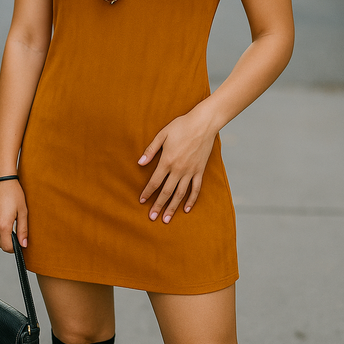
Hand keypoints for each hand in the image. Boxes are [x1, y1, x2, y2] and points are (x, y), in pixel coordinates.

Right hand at [0, 177, 27, 251]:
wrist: (2, 180)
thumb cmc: (14, 193)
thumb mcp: (23, 211)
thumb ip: (23, 230)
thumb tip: (23, 244)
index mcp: (3, 225)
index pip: (7, 247)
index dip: (15, 248)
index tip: (21, 244)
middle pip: (0, 245)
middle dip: (9, 244)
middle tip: (17, 237)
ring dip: (0, 240)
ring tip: (9, 233)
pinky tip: (0, 230)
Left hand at [138, 106, 216, 222]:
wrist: (203, 123)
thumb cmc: (181, 126)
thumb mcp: (162, 135)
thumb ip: (151, 150)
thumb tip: (140, 163)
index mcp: (167, 160)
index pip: (154, 181)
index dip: (147, 192)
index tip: (142, 201)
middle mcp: (178, 169)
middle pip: (166, 192)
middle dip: (158, 205)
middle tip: (152, 218)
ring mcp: (190, 171)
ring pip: (180, 194)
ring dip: (172, 207)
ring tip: (166, 219)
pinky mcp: (200, 171)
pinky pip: (196, 189)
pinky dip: (191, 200)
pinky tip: (186, 209)